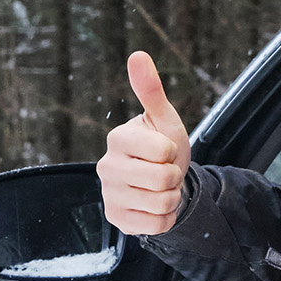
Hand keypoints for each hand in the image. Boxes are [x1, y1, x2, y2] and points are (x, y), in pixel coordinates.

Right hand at [98, 51, 192, 234]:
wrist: (160, 182)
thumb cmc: (161, 145)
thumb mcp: (162, 118)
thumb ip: (150, 90)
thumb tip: (137, 55)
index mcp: (118, 138)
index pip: (164, 151)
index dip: (173, 153)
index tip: (164, 152)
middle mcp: (106, 167)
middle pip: (163, 179)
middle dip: (174, 177)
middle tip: (164, 171)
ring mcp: (109, 195)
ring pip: (162, 203)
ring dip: (171, 198)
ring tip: (160, 188)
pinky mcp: (116, 220)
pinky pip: (156, 225)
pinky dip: (165, 218)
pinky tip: (154, 206)